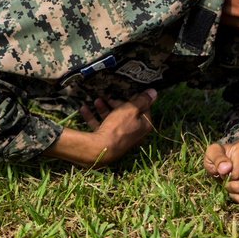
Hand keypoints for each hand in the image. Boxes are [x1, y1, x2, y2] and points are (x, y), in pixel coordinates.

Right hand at [43, 89, 157, 166]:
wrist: (101, 148)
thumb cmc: (119, 127)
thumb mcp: (131, 109)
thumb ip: (142, 100)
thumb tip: (154, 92)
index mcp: (143, 125)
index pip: (143, 107)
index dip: (136, 97)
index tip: (127, 88)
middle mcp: (133, 132)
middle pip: (126, 113)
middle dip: (116, 101)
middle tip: (109, 93)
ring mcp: (119, 136)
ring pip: (111, 118)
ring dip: (103, 107)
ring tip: (97, 99)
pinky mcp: (106, 139)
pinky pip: (99, 125)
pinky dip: (92, 117)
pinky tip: (84, 108)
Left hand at [203, 140, 238, 207]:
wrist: (230, 162)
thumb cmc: (220, 158)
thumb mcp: (212, 153)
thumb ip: (217, 158)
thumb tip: (225, 168)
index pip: (235, 174)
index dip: (226, 177)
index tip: (223, 172)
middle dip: (230, 187)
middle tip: (227, 181)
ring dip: (236, 195)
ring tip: (234, 185)